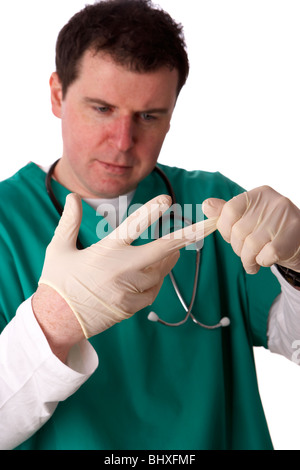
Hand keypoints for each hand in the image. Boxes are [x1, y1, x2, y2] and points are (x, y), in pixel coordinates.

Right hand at [39, 193, 217, 337]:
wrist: (57, 321)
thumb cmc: (57, 282)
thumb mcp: (59, 248)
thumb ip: (69, 221)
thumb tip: (72, 197)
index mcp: (106, 252)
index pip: (134, 226)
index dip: (152, 211)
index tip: (167, 200)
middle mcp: (123, 270)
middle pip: (162, 251)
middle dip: (185, 237)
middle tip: (205, 227)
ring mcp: (130, 290)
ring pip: (161, 271)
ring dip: (168, 258)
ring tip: (173, 248)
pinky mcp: (133, 306)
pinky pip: (154, 289)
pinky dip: (158, 278)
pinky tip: (154, 272)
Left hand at [202, 186, 299, 274]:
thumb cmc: (271, 232)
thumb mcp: (249, 219)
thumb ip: (227, 213)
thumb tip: (206, 205)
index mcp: (259, 195)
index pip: (229, 210)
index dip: (225, 229)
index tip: (231, 237)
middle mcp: (273, 201)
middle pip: (238, 231)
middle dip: (238, 249)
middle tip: (246, 253)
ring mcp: (285, 217)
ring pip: (251, 245)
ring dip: (249, 259)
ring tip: (253, 262)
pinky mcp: (293, 234)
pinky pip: (266, 254)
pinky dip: (263, 262)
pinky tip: (267, 260)